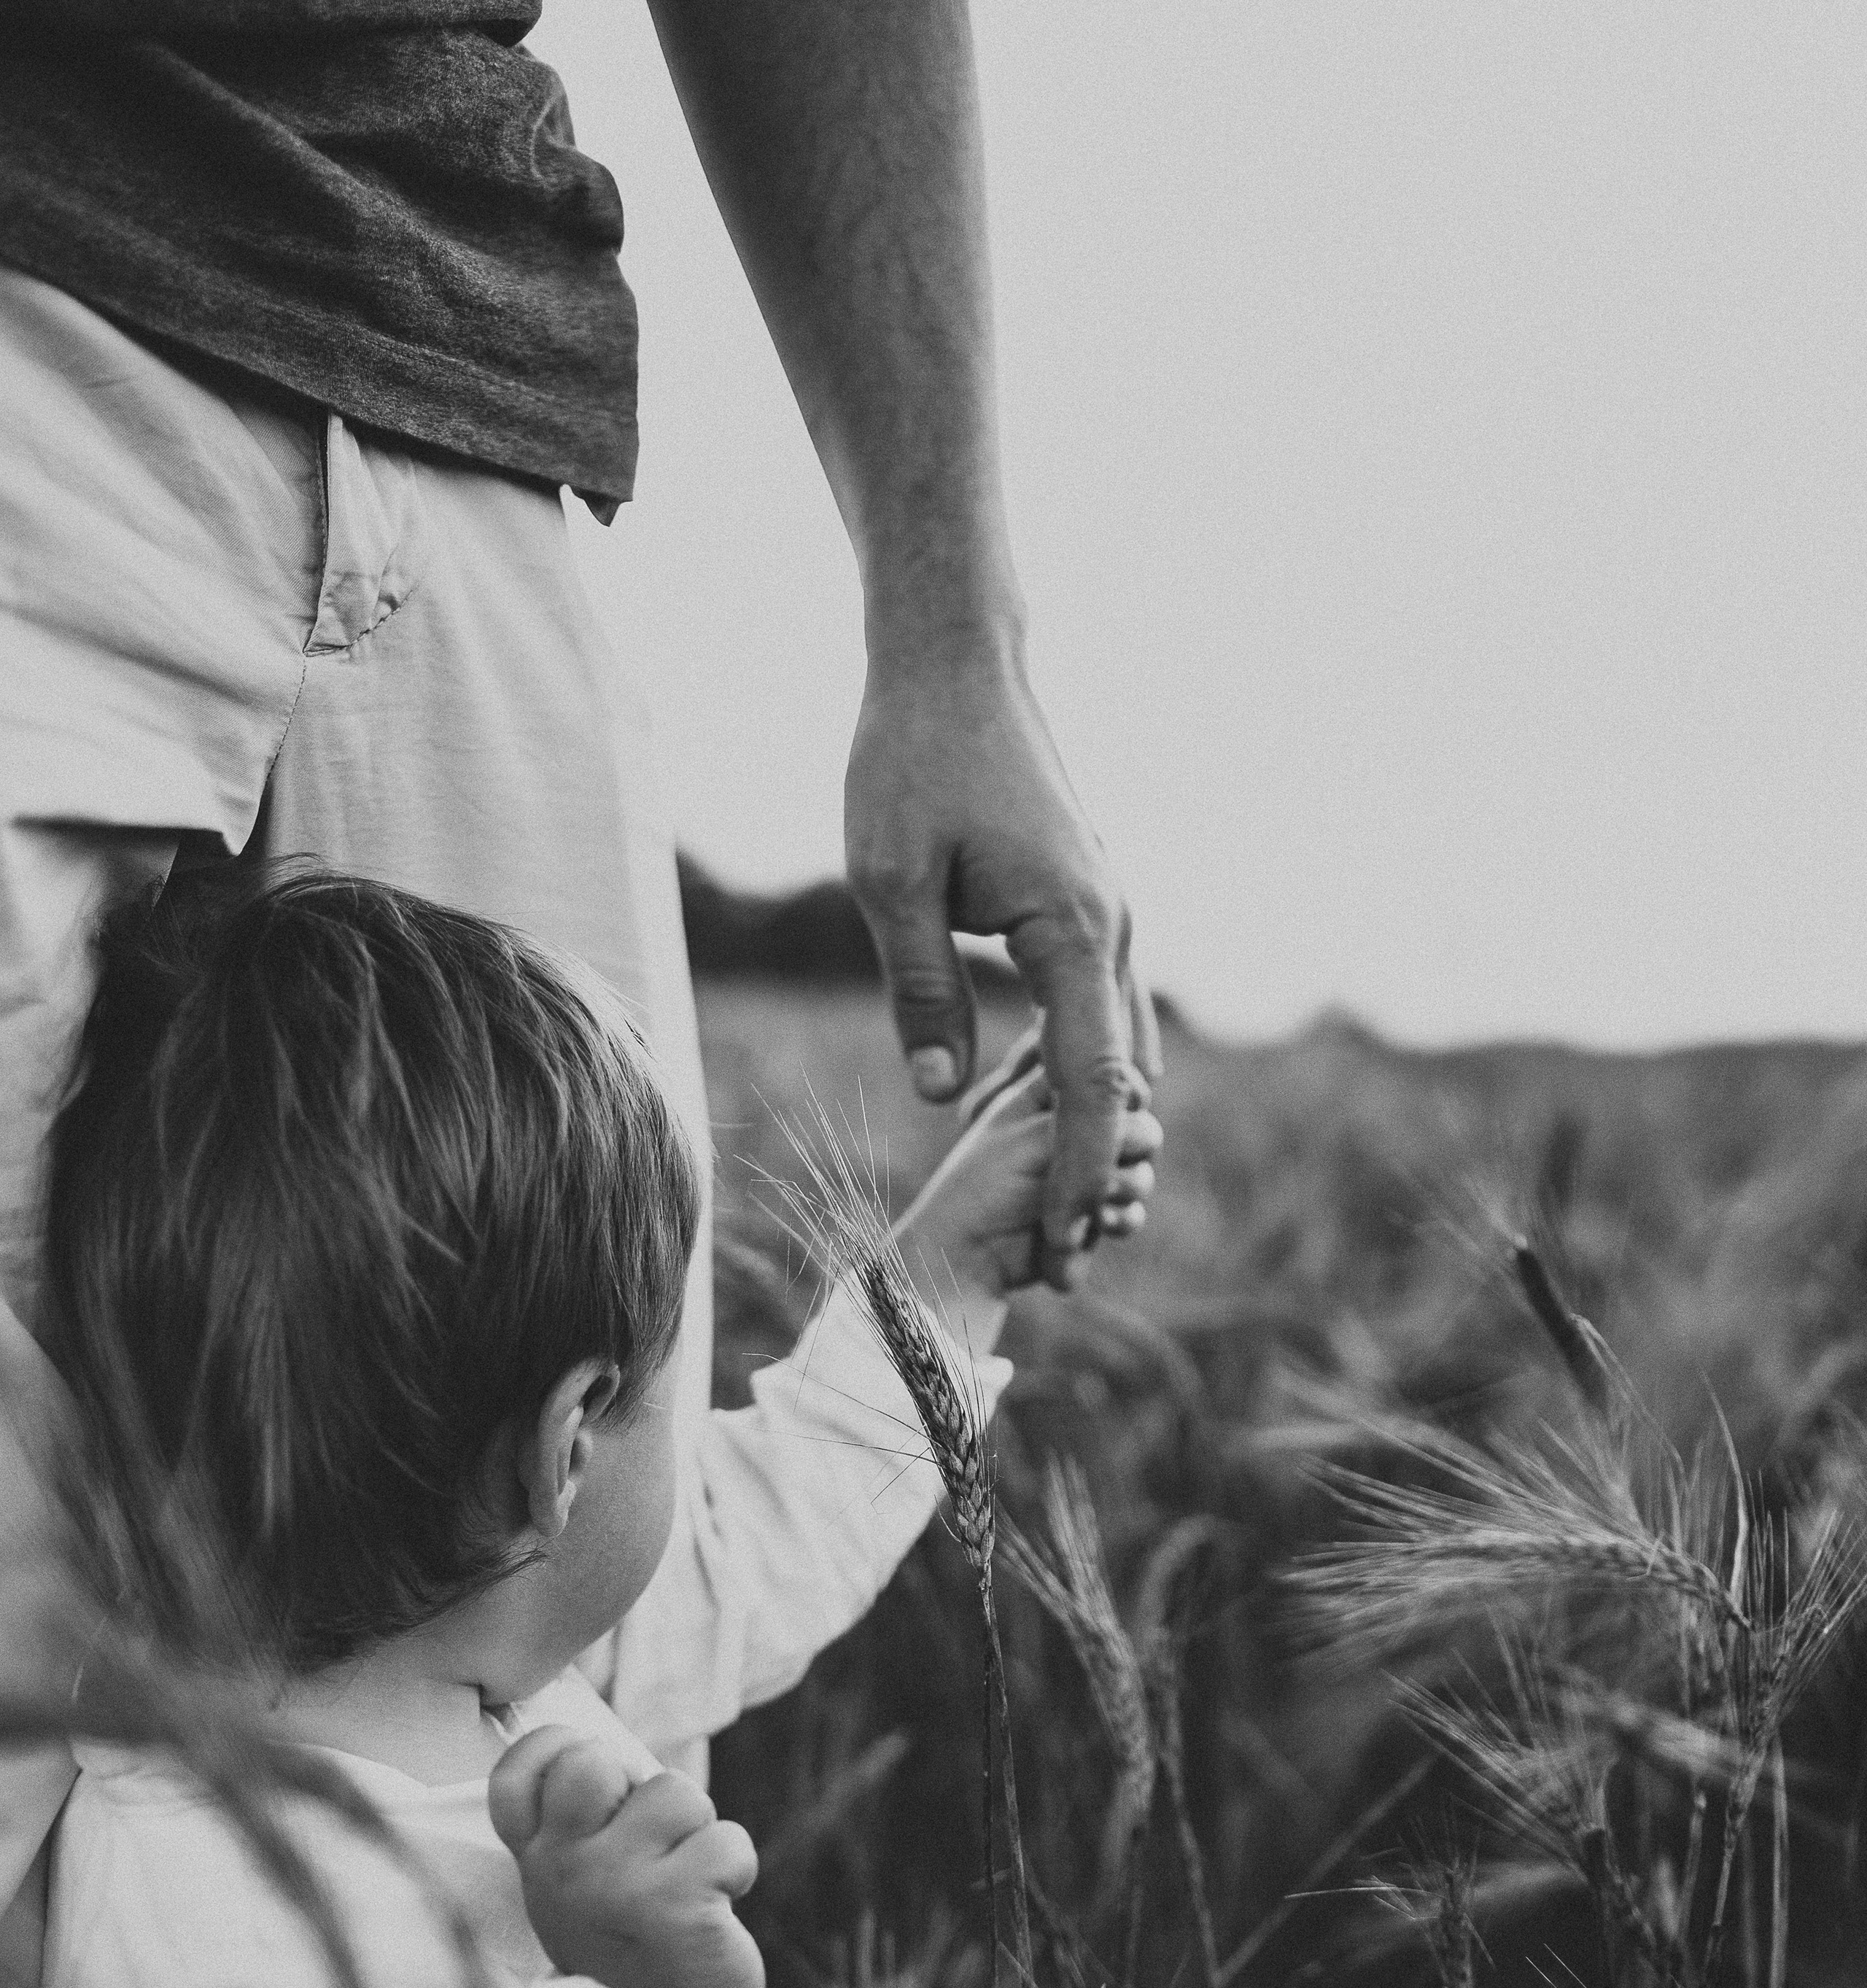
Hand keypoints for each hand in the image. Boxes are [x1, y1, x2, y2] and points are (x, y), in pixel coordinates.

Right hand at [489, 1728, 763, 1987]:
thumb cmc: (628, 1938)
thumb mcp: (579, 1880)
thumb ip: (582, 1818)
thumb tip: (623, 1759)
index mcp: (536, 1857)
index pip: (523, 1765)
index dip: (562, 1750)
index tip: (599, 1793)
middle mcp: (562, 1869)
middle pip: (592, 1760)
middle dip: (640, 1787)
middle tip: (650, 1845)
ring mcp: (615, 1887)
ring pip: (677, 1794)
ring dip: (698, 1833)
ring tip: (683, 1884)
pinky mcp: (676, 1907)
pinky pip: (728, 1840)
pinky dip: (735, 1868)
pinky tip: (712, 1910)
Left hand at [845, 632, 1162, 1290]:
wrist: (956, 667)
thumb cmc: (914, 763)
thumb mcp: (889, 883)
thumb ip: (921, 992)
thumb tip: (943, 1098)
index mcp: (1075, 931)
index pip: (1093, 1081)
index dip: (1086, 1168)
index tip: (1073, 1237)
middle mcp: (1114, 929)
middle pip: (1125, 1078)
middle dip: (1103, 1166)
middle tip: (1068, 1252)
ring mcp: (1111, 915)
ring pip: (1123, 1045)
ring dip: (1100, 1121)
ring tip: (1062, 1200)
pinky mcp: (1090, 905)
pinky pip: (1103, 1009)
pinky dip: (1088, 1069)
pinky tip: (1043, 1109)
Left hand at [894, 1056, 1161, 1340]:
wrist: (967, 1254)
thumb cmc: (986, 1184)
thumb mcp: (1040, 1138)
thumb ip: (1096, 1125)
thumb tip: (1153, 1125)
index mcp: (1054, 1092)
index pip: (1116, 1084)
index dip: (1118, 1109)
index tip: (1094, 1127)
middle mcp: (1076, 1129)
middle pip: (1142, 1129)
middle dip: (1121, 1157)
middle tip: (1096, 1177)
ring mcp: (1088, 1173)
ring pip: (1141, 1174)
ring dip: (1121, 1194)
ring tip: (1094, 1211)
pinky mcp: (1093, 1214)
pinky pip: (1130, 1214)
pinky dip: (1117, 1224)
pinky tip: (1096, 1231)